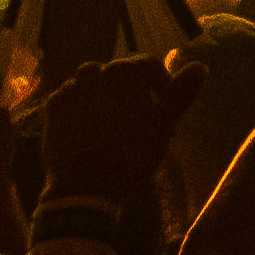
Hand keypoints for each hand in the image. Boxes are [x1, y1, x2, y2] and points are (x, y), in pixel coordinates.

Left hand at [30, 48, 203, 207]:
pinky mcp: (53, 107)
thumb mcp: (163, 126)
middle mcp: (94, 72)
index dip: (163, 87)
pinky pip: (73, 97)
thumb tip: (201, 66)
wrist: (85, 188)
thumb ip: (180, 94)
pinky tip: (91, 128)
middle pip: (122, 74)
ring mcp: (70, 89)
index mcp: (124, 73)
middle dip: (135, 93)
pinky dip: (84, 106)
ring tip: (116, 123)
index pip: (150, 66)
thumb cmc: (131, 156)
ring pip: (94, 82)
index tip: (166, 113)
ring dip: (107, 96)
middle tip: (143, 123)